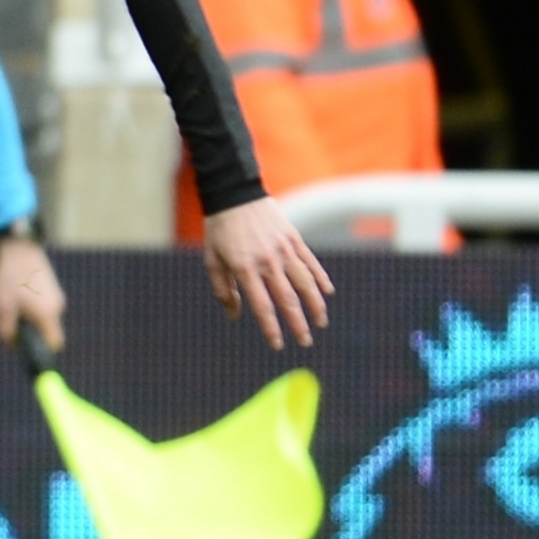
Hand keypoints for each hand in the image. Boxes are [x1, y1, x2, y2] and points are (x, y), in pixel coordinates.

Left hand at [0, 229, 66, 351]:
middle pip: (47, 332)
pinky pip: (44, 306)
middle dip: (31, 333)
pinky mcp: (52, 288)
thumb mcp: (3, 307)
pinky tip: (18, 294)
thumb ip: (7, 330)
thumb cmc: (11, 278)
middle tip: (12, 321)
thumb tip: (11, 345)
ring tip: (13, 303)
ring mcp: (56, 296)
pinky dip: (33, 307)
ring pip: (44, 318)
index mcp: (48, 314)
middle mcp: (57, 307)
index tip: (28, 349)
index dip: (43, 351)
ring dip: (30, 318)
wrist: (20, 248)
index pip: (55, 344)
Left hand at [200, 198, 335, 350]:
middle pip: (288, 299)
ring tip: (320, 322)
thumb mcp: (212, 260)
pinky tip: (326, 293)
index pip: (262, 306)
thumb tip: (234, 316)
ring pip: (305, 283)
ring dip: (315, 305)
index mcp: (245, 268)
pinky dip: (320, 278)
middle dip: (298, 324)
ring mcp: (283, 249)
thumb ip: (224, 290)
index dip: (271, 328)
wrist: (234, 193)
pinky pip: (310, 262)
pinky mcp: (294, 238)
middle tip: (305, 342)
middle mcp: (267, 261)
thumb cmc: (219, 230)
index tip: (278, 345)